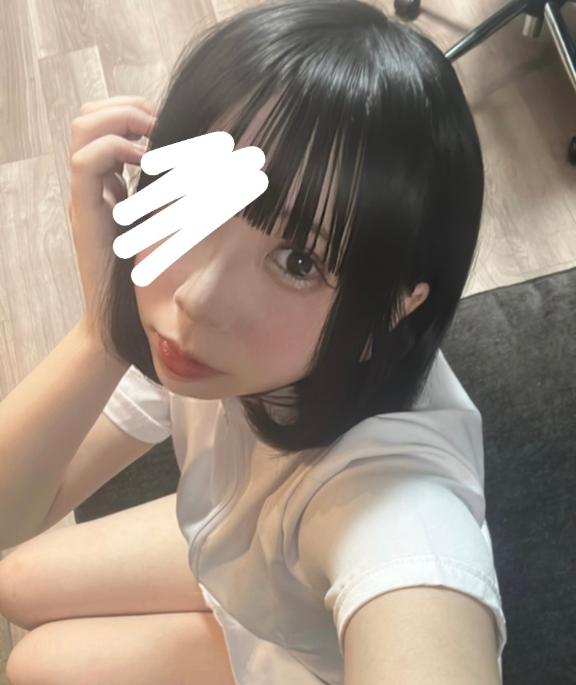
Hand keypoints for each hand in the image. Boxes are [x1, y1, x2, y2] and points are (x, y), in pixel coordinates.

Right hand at [67, 95, 156, 342]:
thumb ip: (172, 200)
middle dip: (129, 106)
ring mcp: (85, 194)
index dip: (135, 109)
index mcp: (108, 181)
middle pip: (89, 115)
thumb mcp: (164, 228)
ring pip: (82, 128)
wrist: (115, 318)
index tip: (169, 124)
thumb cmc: (143, 278)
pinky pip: (86, 163)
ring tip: (154, 138)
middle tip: (161, 125)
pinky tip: (146, 164)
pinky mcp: (84, 212)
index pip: (105, 121)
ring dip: (122, 119)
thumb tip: (211, 174)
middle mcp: (92, 182)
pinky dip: (117, 150)